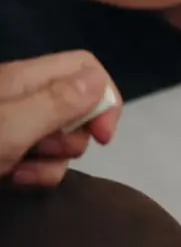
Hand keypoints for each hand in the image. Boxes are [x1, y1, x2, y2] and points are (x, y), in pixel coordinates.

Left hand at [0, 50, 120, 185]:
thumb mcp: (10, 125)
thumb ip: (57, 102)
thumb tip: (100, 80)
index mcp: (26, 78)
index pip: (86, 68)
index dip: (104, 98)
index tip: (102, 134)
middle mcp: (25, 96)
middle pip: (80, 107)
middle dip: (75, 137)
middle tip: (48, 151)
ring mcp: (16, 123)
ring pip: (64, 138)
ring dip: (55, 161)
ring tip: (21, 170)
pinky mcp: (9, 148)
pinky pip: (44, 158)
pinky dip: (37, 172)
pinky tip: (14, 178)